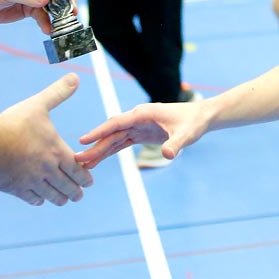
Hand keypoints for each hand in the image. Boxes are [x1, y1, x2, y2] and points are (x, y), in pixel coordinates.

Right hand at [0, 75, 92, 205]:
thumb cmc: (14, 125)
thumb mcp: (38, 105)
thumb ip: (57, 93)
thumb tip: (75, 78)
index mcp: (57, 152)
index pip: (78, 170)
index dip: (85, 177)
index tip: (89, 182)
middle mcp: (48, 171)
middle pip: (68, 187)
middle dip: (76, 192)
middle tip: (79, 195)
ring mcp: (32, 182)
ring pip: (52, 196)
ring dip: (60, 198)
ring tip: (64, 200)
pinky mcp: (16, 189)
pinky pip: (32, 199)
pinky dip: (38, 200)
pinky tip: (39, 200)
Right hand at [76, 98, 211, 169]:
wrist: (200, 118)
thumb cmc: (193, 123)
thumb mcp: (186, 135)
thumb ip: (175, 144)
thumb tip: (167, 155)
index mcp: (143, 114)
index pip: (116, 123)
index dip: (99, 132)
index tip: (83, 140)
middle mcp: (137, 119)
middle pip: (111, 133)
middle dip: (94, 146)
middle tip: (77, 160)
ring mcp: (137, 126)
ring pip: (113, 140)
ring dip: (99, 151)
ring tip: (83, 165)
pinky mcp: (140, 134)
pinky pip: (120, 144)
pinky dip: (108, 152)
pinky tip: (96, 161)